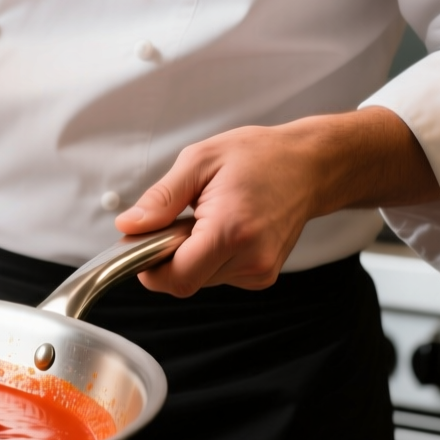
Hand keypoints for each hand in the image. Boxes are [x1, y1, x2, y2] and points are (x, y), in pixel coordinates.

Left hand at [114, 108, 439, 296]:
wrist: (309, 166)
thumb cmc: (258, 157)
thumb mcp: (199, 161)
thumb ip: (161, 198)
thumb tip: (129, 226)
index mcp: (230, 230)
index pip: (175, 278)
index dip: (149, 267)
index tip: (143, 243)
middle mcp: (250, 259)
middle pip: (185, 282)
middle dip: (168, 258)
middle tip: (176, 221)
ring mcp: (260, 271)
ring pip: (200, 281)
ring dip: (190, 257)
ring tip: (205, 219)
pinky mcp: (264, 275)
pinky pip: (219, 277)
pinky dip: (209, 258)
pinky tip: (222, 230)